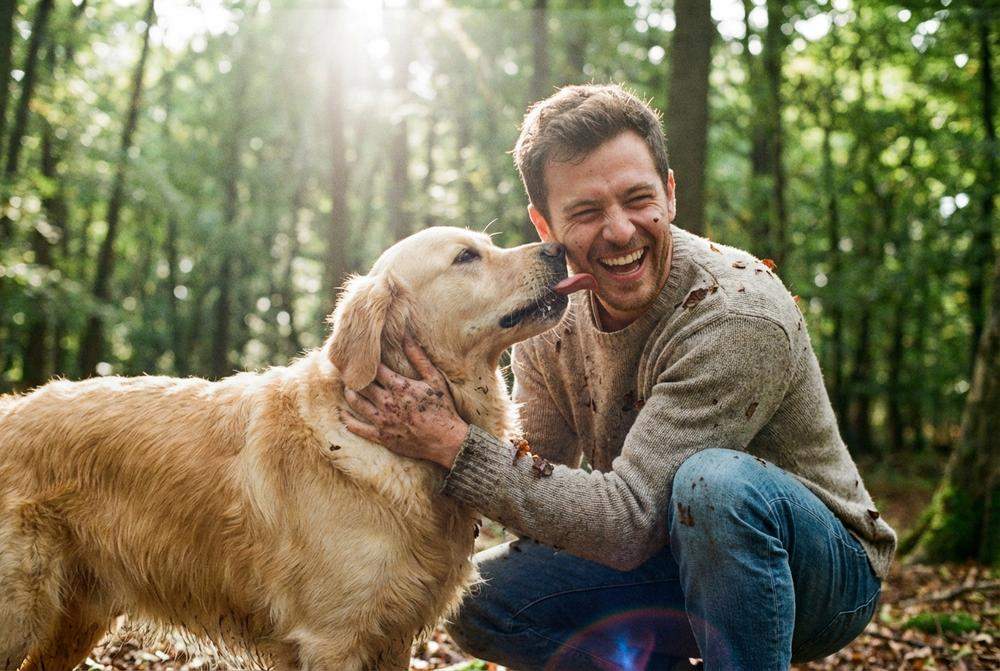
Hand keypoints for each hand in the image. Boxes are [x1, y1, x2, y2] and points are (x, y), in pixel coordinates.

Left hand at [341, 336, 468, 468]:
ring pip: (356, 403)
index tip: (361, 355)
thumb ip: (418, 357)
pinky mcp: (381, 437)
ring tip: (348, 387)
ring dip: (349, 393)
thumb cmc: (442, 408)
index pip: (375, 369)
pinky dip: (348, 420)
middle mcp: (388, 403)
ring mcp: (383, 421)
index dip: (366, 361)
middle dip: (354, 376)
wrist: (446, 440)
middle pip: (362, 385)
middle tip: (348, 370)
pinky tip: (343, 413)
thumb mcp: (434, 379)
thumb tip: (406, 335)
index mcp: (400, 387)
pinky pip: (358, 428)